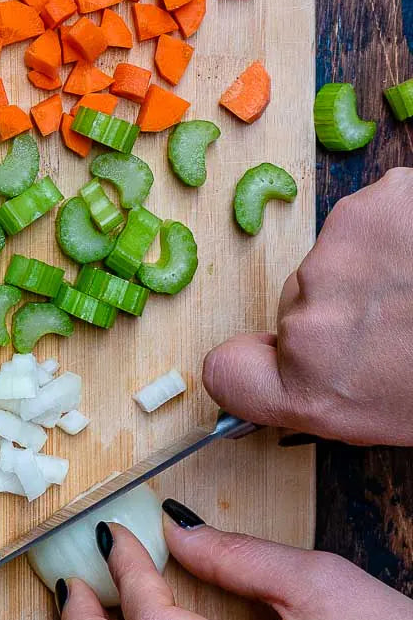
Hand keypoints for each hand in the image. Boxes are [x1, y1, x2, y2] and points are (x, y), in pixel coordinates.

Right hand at [204, 167, 412, 444]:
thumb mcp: (400, 418)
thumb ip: (336, 394)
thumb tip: (305, 368)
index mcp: (320, 389)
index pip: (226, 375)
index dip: (254, 368)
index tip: (283, 365)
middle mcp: (311, 319)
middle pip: (302, 308)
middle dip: (347, 314)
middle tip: (408, 329)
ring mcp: (339, 252)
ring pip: (341, 257)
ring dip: (377, 267)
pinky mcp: (377, 201)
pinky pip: (376, 215)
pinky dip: (402, 228)